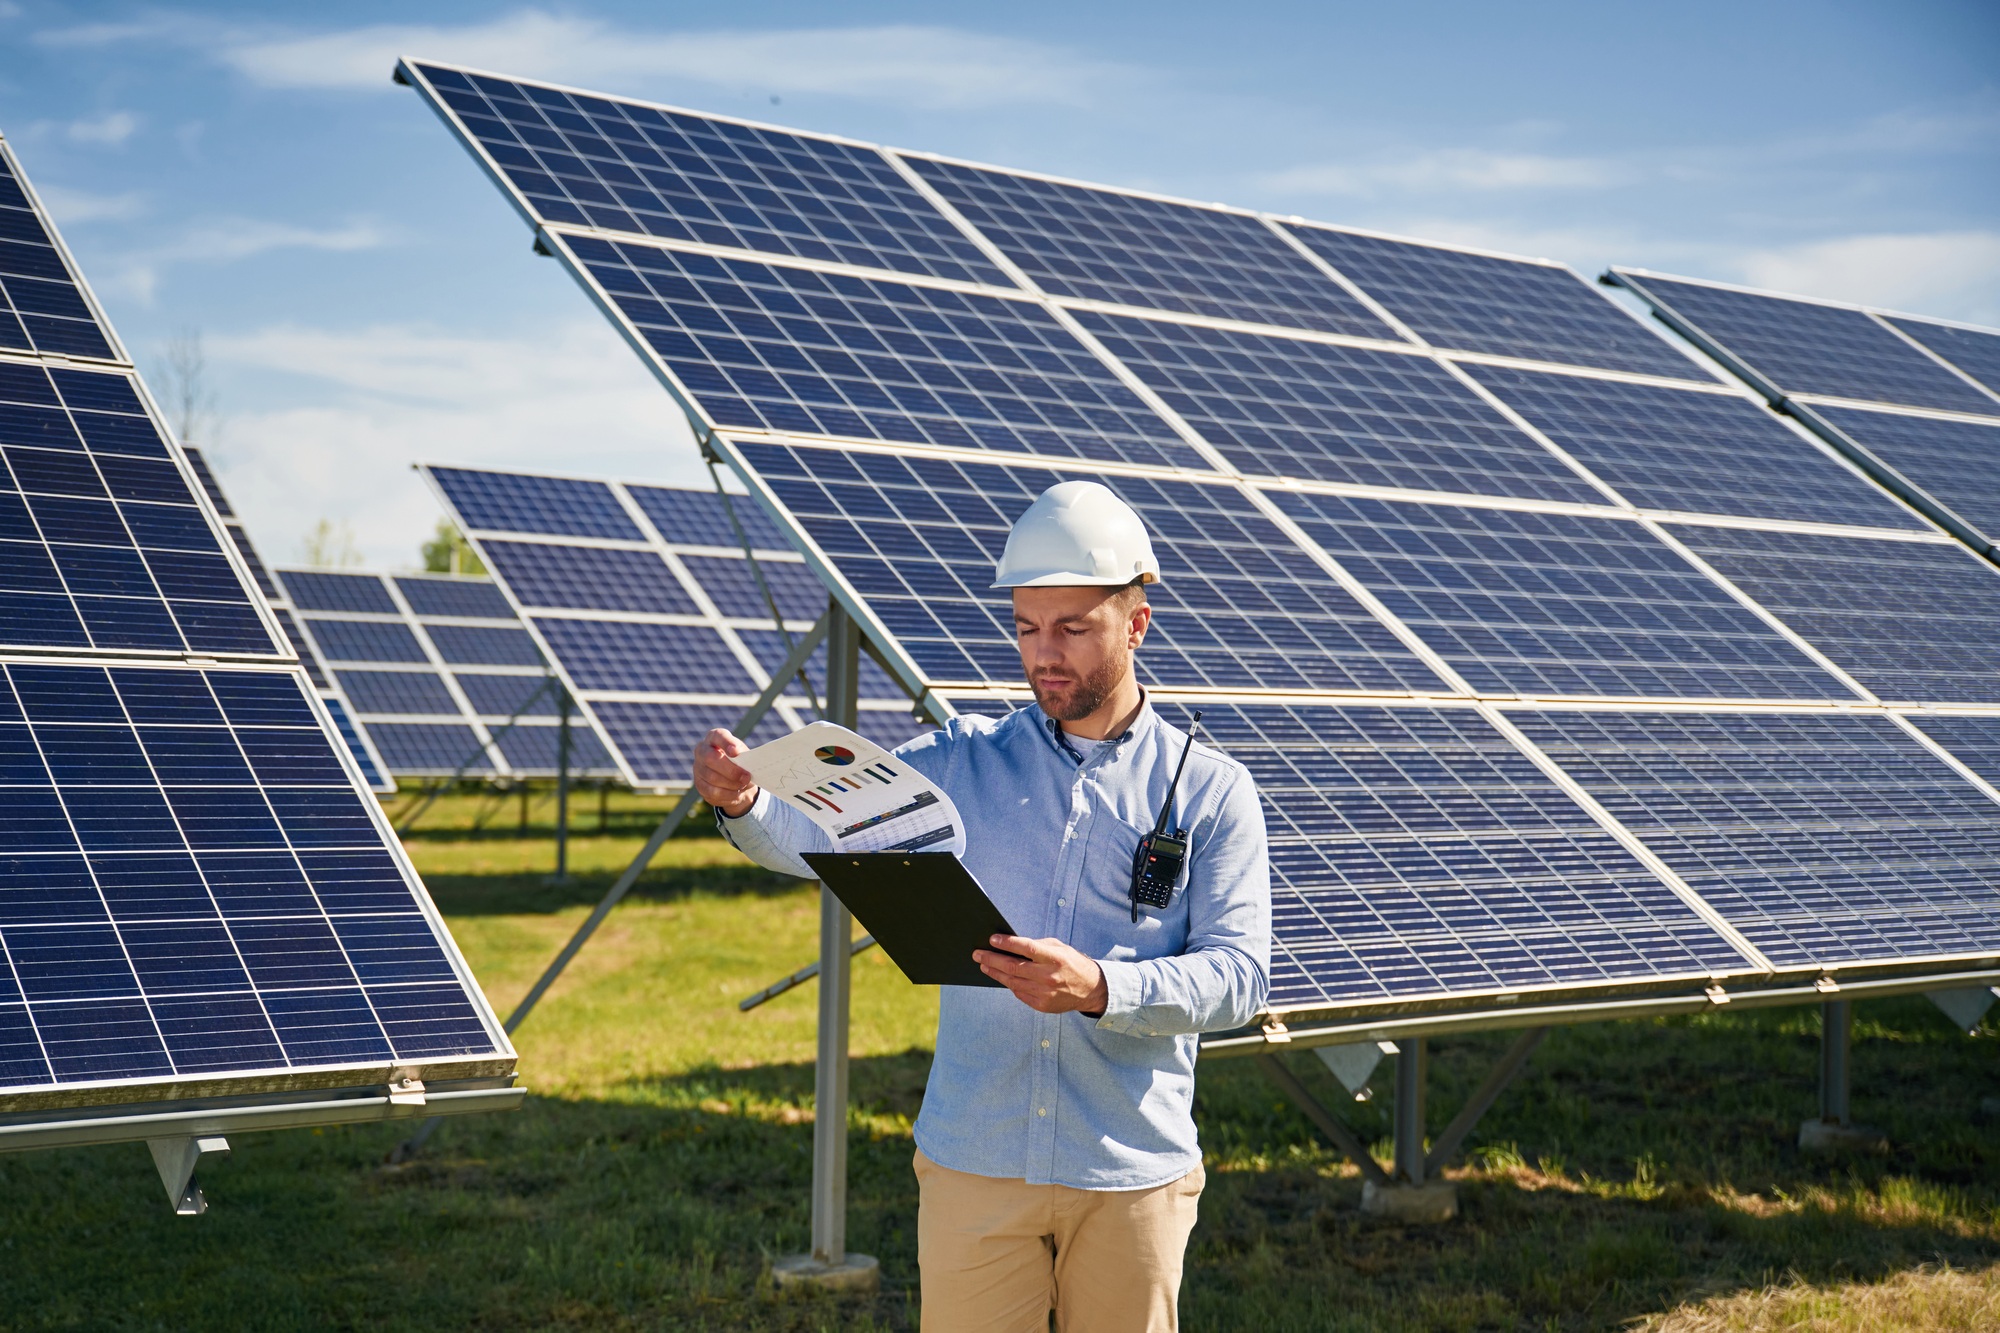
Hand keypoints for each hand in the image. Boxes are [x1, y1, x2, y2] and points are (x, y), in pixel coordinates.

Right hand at [692, 728, 758, 816]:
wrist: (734, 779)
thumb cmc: (739, 762)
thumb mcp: (743, 756)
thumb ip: (745, 758)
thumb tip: (750, 767)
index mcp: (714, 738)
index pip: (718, 736)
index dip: (726, 743)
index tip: (735, 752)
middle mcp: (702, 751)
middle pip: (711, 759)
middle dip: (730, 770)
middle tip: (746, 777)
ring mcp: (698, 768)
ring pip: (712, 777)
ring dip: (732, 784)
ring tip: (744, 785)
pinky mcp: (699, 784)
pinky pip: (712, 791)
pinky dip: (728, 794)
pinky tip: (737, 794)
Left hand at [973, 935, 1108, 1015]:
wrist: (1091, 989)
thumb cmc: (1072, 964)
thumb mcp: (1059, 948)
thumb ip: (1038, 946)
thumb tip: (1012, 945)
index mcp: (1055, 958)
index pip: (1026, 948)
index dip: (1007, 943)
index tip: (992, 939)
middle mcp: (1048, 976)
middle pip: (1013, 967)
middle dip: (992, 959)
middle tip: (978, 954)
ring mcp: (1044, 993)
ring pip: (1012, 982)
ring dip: (995, 973)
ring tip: (984, 965)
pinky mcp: (1042, 1005)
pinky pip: (1019, 993)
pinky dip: (1009, 984)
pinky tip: (1002, 977)